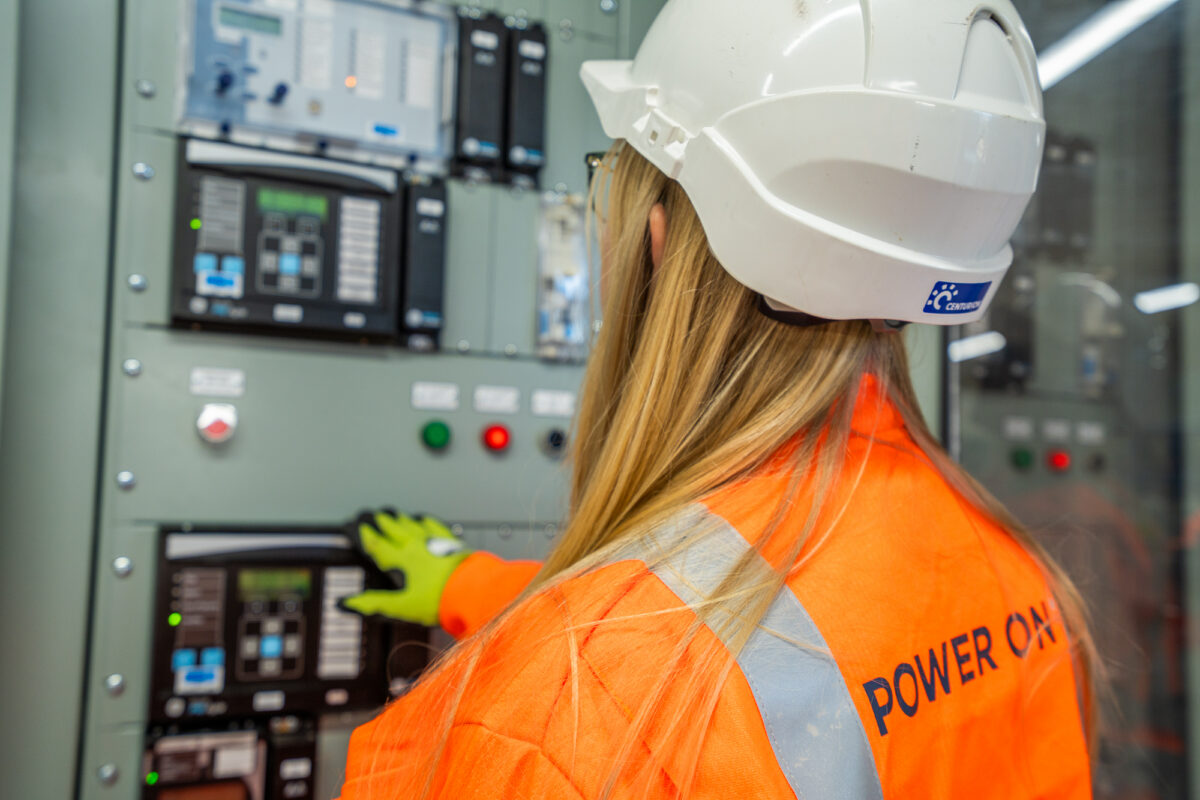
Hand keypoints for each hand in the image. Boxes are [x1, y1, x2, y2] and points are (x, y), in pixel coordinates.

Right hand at [339, 509, 473, 625]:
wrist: (474, 590)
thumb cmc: (441, 599)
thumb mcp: (402, 606)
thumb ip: (374, 604)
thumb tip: (347, 604)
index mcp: (401, 561)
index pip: (377, 544)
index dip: (364, 536)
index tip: (355, 528)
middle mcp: (415, 546)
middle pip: (393, 529)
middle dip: (380, 522)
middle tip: (372, 515)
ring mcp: (434, 541)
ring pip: (412, 525)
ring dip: (400, 519)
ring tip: (393, 514)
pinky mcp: (451, 542)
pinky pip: (433, 525)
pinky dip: (424, 521)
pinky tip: (423, 518)